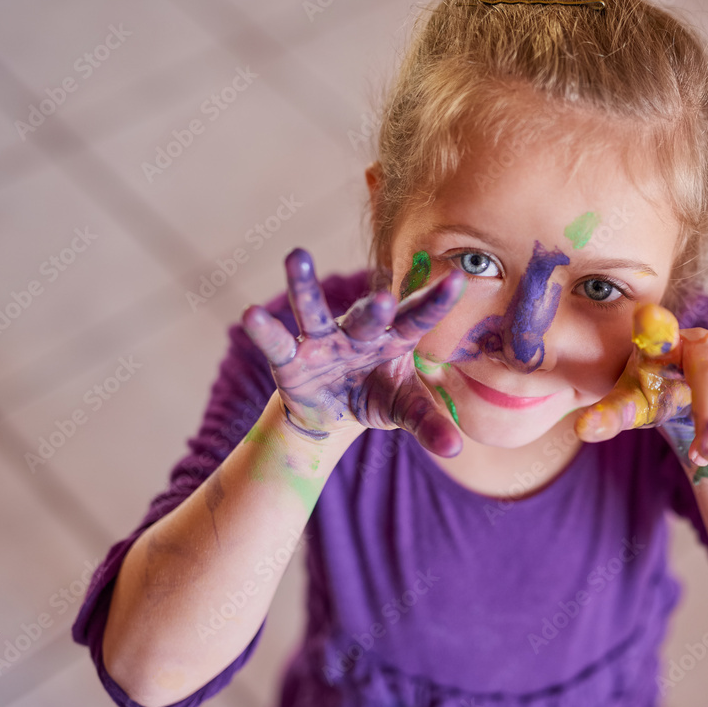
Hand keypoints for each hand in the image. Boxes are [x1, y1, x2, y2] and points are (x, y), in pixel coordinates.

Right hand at [240, 248, 467, 456]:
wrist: (333, 414)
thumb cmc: (377, 397)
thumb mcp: (404, 411)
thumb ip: (428, 424)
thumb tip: (455, 450)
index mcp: (394, 339)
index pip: (418, 319)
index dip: (435, 302)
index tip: (457, 281)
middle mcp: (358, 332)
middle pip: (368, 316)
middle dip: (375, 309)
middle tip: (385, 299)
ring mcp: (322, 342)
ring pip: (313, 310)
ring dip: (304, 286)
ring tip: (296, 257)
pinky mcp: (291, 359)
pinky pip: (278, 343)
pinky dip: (265, 330)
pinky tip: (250, 314)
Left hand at [574, 303, 707, 464]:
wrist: (688, 399)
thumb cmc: (654, 397)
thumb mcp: (630, 408)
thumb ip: (608, 417)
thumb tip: (583, 430)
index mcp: (660, 343)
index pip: (655, 331)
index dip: (654, 324)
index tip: (647, 316)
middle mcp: (696, 336)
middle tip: (706, 455)